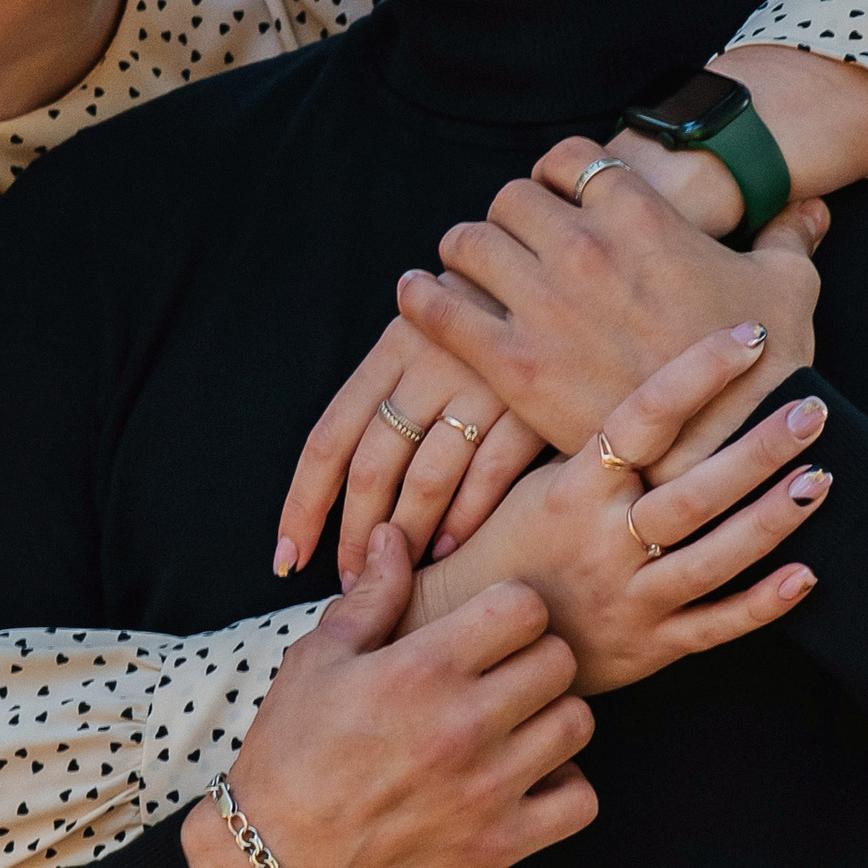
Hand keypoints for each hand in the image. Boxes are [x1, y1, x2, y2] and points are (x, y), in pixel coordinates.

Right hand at [180, 522, 596, 867]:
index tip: (488, 629)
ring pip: (577, 724)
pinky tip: (524, 780)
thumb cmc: (289, 755)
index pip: (523, 607)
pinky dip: (562, 788)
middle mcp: (464, 724)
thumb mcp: (316, 662)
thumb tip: (396, 535)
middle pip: (559, 660)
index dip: (509, 609)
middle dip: (534, 659)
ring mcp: (488, 788)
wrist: (276, 865)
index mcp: (421, 669)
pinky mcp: (500, 845)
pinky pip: (580, 801)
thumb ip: (370, 597)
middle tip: (502, 676)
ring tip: (515, 726)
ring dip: (551, 719)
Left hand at [274, 324, 545, 589]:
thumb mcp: (436, 335)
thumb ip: (397, 393)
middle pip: (372, 466)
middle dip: (356, 535)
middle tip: (350, 582)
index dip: (304, 504)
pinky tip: (452, 546)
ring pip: (426, 478)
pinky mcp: (532, 403)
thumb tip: (351, 485)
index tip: (289, 555)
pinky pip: (488, 473)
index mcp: (393, 345)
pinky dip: (466, 516)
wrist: (578, 285)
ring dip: (408, 536)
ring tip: (400, 573)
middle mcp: (428, 361)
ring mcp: (480, 382)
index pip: (329, 438)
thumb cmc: (495, 322)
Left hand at [396, 145, 826, 467]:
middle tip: (511, 243)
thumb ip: (789, 237)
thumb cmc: (764, 367)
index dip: (557, 178)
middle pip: (510, 198)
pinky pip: (441, 309)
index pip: (569, 159)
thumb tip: (810, 211)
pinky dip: (422, 297)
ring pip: (469, 242)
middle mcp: (584, 245)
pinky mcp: (514, 362)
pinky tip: (417, 294)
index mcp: (641, 213)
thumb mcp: (790, 286)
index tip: (557, 203)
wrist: (731, 448)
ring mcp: (544, 303)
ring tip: (465, 269)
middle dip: (509, 217)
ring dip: (465, 252)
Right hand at [405, 332, 827, 694]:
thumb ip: (593, 433)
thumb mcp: (535, 478)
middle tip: (813, 406)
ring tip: (822, 478)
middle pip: (693, 491)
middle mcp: (603, 542)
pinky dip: (763, 604)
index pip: (644, 418)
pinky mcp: (649, 647)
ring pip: (713, 558)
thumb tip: (630, 339)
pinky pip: (714, 627)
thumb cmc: (511, 540)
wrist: (474, 639)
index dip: (699, 374)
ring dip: (772, 518)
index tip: (751, 336)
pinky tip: (808, 575)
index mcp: (574, 489)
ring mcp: (630, 598)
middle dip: (757, 447)